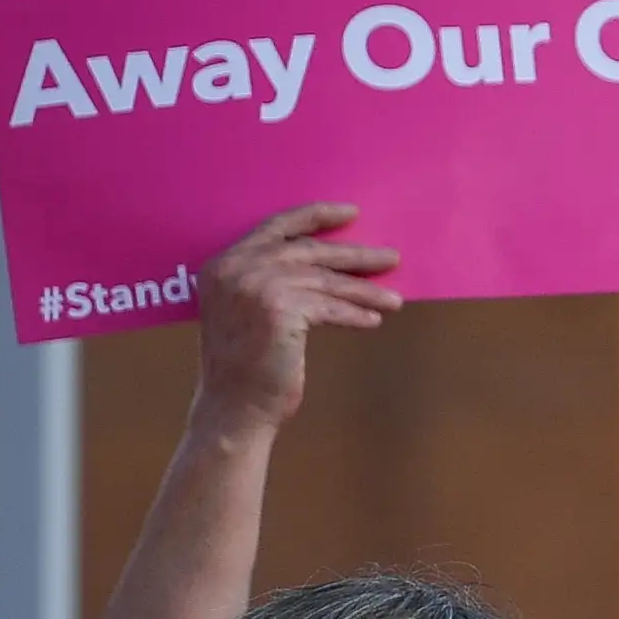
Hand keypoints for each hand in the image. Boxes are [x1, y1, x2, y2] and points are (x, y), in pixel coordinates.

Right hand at [189, 201, 399, 427]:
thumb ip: (274, 280)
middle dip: (356, 256)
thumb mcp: (250, 310)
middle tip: (393, 258)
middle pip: (310, 252)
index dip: (317, 216)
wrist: (234, 405)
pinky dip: (355, 314)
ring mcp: (257, 286)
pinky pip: (330, 307)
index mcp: (224, 262)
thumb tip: (333, 265)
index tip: (352, 213)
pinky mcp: (280, 309)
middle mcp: (236, 268)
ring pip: (325, 282)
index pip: (277, 227)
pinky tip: (374, 320)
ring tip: (395, 300)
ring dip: (364, 292)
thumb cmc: (247, 363)